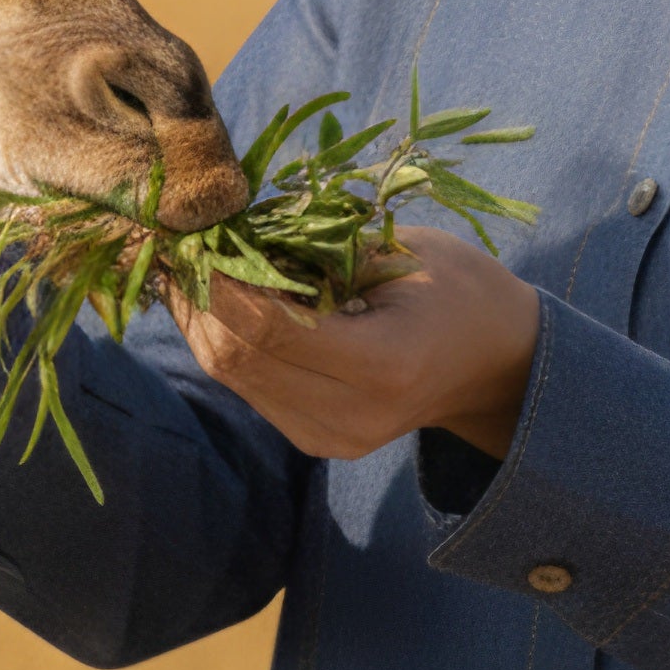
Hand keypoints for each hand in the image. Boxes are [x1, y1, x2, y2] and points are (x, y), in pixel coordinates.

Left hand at [173, 226, 540, 462]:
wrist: (493, 363)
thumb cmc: (457, 287)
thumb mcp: (401, 250)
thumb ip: (319, 248)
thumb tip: (229, 229)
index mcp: (384, 364)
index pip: (269, 328)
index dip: (219, 280)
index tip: (193, 229)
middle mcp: (351, 416)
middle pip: (237, 359)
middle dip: (197, 296)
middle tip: (176, 238)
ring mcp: (330, 438)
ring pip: (232, 376)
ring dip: (201, 317)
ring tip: (187, 259)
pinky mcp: (314, 440)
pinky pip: (248, 386)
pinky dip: (225, 337)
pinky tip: (216, 294)